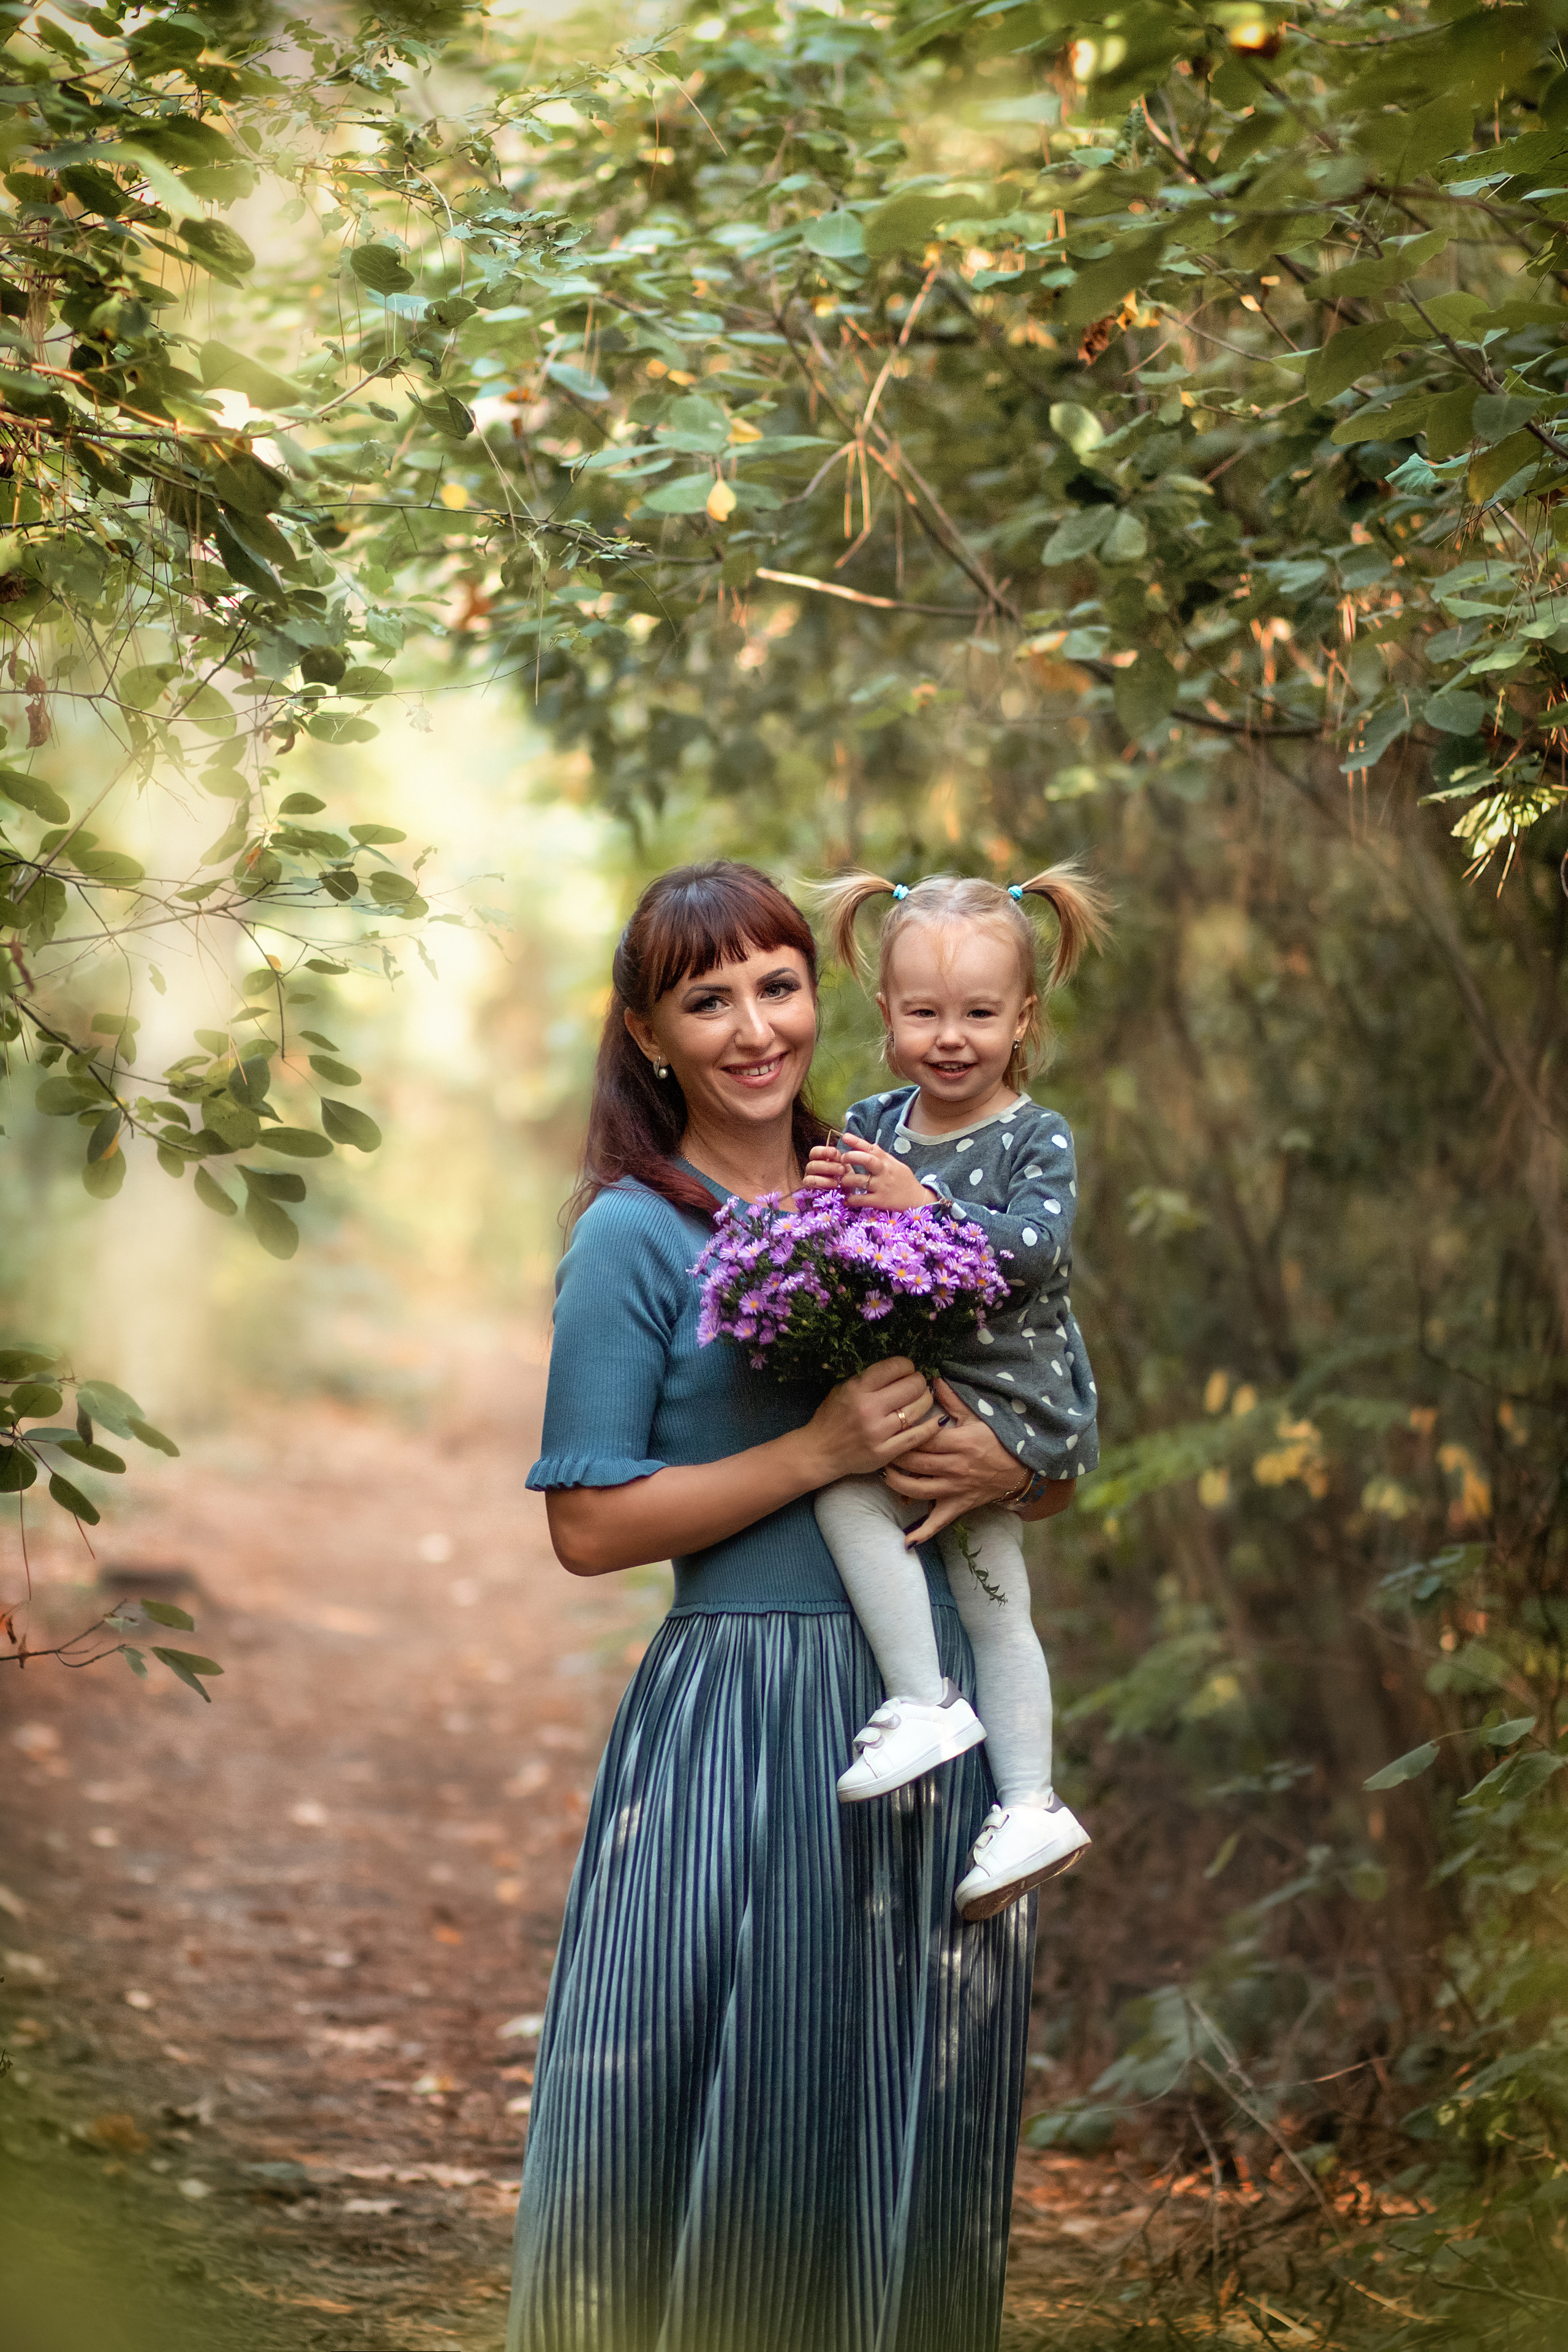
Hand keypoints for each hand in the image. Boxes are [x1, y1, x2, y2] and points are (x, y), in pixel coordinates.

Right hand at [800, 1141, 851, 1192]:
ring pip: (810, 1172)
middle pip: (812, 1163)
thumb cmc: (847, 1179)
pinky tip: (834, 1185)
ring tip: (838, 1180)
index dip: (823, 1151)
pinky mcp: (808, 1189)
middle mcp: (813, 1168)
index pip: (815, 1152)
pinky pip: (810, 1183)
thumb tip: (835, 1152)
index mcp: (820, 1160)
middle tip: (842, 1169)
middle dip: (828, 1165)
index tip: (834, 1152)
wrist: (850, 1195)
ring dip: (825, 1174)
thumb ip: (840, 1159)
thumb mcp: (846, 1167)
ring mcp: (809, 1178)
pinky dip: (823, 1183)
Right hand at [806, 1354, 934, 1480]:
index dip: (907, 1366)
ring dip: (925, 1401)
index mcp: (857, 1389)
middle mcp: (869, 1409)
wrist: (820, 1452)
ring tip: (922, 1399)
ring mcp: (879, 1432)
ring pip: (918, 1409)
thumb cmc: (832, 1418)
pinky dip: (931, 1427)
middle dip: (919, 1382)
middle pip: (912, 1386)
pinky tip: (937, 1420)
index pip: (895, 1367)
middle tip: (917, 1385)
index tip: (907, 1370)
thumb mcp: (843, 1389)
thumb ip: (869, 1380)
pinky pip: (918, 1436)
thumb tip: (900, 1370)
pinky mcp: (886, 1452)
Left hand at [825, 1135, 936, 1211]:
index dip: (857, 1141)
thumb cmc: (904, 1180)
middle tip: (842, 1160)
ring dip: (846, 1180)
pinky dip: (852, 1199)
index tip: (845, 1137)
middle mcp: (884, 1172)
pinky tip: (849, 1198)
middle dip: (850, 1157)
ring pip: (859, 1180)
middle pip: (866, 1160)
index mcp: (887, 1162)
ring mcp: (881, 1186)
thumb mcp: (895, 1165)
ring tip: (843, 1181)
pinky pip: (861, 1199)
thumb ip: (883, 1156)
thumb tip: (870, 1145)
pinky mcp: (880, 1201)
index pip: (871, 1148)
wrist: (916, 1199)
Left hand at [882, 1378, 1032, 1544]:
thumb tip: (933, 1380)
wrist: (1023, 1469)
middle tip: (879, 1448)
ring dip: (897, 1483)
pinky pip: (939, 1522)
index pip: (923, 1439)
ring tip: (884, 1473)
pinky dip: (923, 1532)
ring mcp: (956, 1489)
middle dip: (894, 1456)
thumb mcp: (979, 1417)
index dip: (904, 1433)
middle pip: (915, 1463)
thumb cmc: (999, 1440)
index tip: (890, 1425)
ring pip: (918, 1489)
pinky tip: (906, 1540)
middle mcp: (955, 1468)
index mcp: (959, 1443)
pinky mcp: (959, 1505)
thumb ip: (954, 1400)